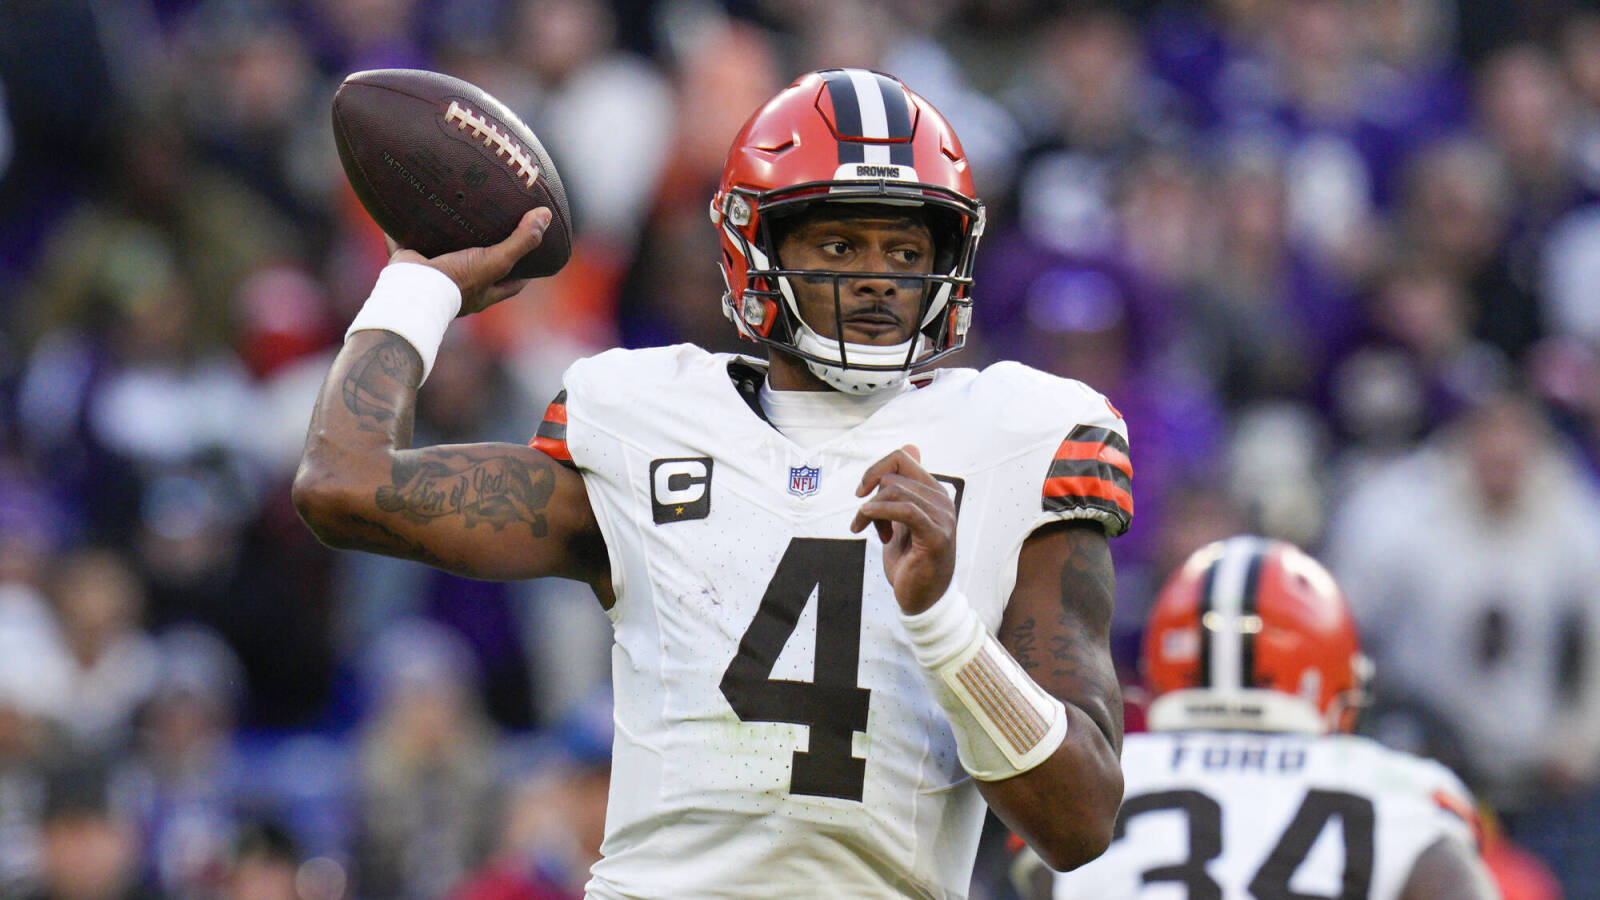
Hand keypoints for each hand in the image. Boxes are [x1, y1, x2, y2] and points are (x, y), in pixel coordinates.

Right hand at [386, 206, 552, 314]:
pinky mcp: (410, 261)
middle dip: (485, 249)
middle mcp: (460, 285)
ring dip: (447, 235)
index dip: (525, 271)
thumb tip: (545, 216)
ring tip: (456, 209)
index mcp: (483, 291)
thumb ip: (521, 241)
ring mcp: (434, 275)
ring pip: (444, 252)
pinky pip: (408, 240)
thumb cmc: (458, 281)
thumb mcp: (496, 261)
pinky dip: (407, 227)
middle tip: (494, 224)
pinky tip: (411, 205)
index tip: (533, 253)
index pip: (512, 283)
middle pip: (479, 267)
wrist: (412, 288)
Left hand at [851, 445, 956, 614]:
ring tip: (872, 534)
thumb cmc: (911, 561)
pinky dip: (880, 513)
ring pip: (894, 491)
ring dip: (870, 512)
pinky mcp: (935, 536)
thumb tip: (911, 446)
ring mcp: (942, 517)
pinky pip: (904, 510)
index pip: (903, 456)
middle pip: (893, 475)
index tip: (861, 492)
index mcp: (934, 492)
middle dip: (870, 498)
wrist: (923, 599)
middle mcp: (942, 500)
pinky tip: (871, 528)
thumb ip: (904, 486)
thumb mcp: (901, 519)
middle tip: (866, 524)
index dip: (875, 469)